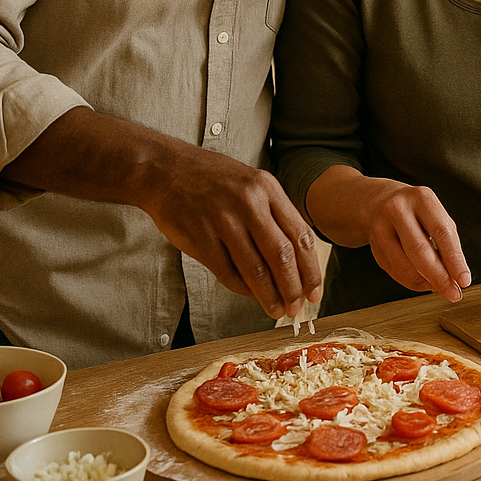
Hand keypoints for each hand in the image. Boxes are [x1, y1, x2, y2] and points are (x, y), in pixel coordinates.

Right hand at [141, 148, 324, 319]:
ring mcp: (223, 221)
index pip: (300, 234)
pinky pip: (227, 271)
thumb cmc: (213, 178)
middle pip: (282, 255)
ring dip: (269, 295)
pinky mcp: (200, 238)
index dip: (311, 268)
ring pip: (255, 268)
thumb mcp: (252, 182)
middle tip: (297, 308)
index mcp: (268, 188)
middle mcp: (249, 203)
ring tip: (277, 310)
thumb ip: (275, 212)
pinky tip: (251, 296)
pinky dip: (242, 288)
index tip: (315, 290)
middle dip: (293, 287)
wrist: (165, 170)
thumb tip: (297, 254)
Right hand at [304, 167, 470, 301]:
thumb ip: (447, 242)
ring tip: (439, 288)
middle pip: (420, 250)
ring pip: (404, 264)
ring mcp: (381, 226)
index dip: (454, 260)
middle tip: (453, 293)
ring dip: (424, 282)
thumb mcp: (435, 215)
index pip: (442, 232)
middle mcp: (398, 209)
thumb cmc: (416, 211)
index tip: (464, 280)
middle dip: (439, 277)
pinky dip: (411, 280)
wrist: (377, 201)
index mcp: (422, 198)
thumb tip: (456, 275)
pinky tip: (422, 281)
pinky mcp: (372, 243)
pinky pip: (393, 269)